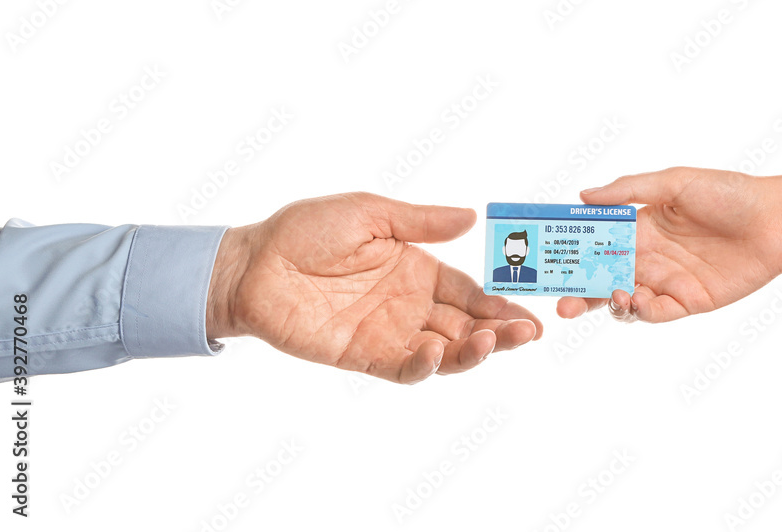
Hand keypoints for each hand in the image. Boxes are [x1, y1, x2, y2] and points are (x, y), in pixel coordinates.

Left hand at [205, 192, 542, 383]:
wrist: (253, 264)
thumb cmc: (304, 231)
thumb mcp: (370, 213)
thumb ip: (421, 222)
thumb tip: (472, 218)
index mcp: (417, 270)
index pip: (469, 290)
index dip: (498, 299)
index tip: (527, 306)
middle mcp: (410, 305)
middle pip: (467, 325)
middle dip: (500, 330)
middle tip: (528, 332)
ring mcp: (390, 333)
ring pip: (446, 352)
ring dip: (474, 351)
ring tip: (493, 342)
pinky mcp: (365, 356)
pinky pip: (404, 368)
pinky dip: (426, 366)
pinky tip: (438, 351)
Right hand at [557, 167, 781, 322]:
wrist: (776, 220)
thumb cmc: (729, 193)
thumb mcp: (675, 181)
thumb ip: (629, 190)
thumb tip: (583, 195)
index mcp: (639, 226)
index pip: (595, 242)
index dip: (571, 251)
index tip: (547, 258)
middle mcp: (647, 256)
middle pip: (601, 278)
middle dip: (577, 291)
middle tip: (560, 302)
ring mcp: (665, 281)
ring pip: (621, 300)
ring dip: (606, 304)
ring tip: (608, 297)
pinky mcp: (686, 301)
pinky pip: (653, 313)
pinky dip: (637, 312)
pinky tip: (633, 301)